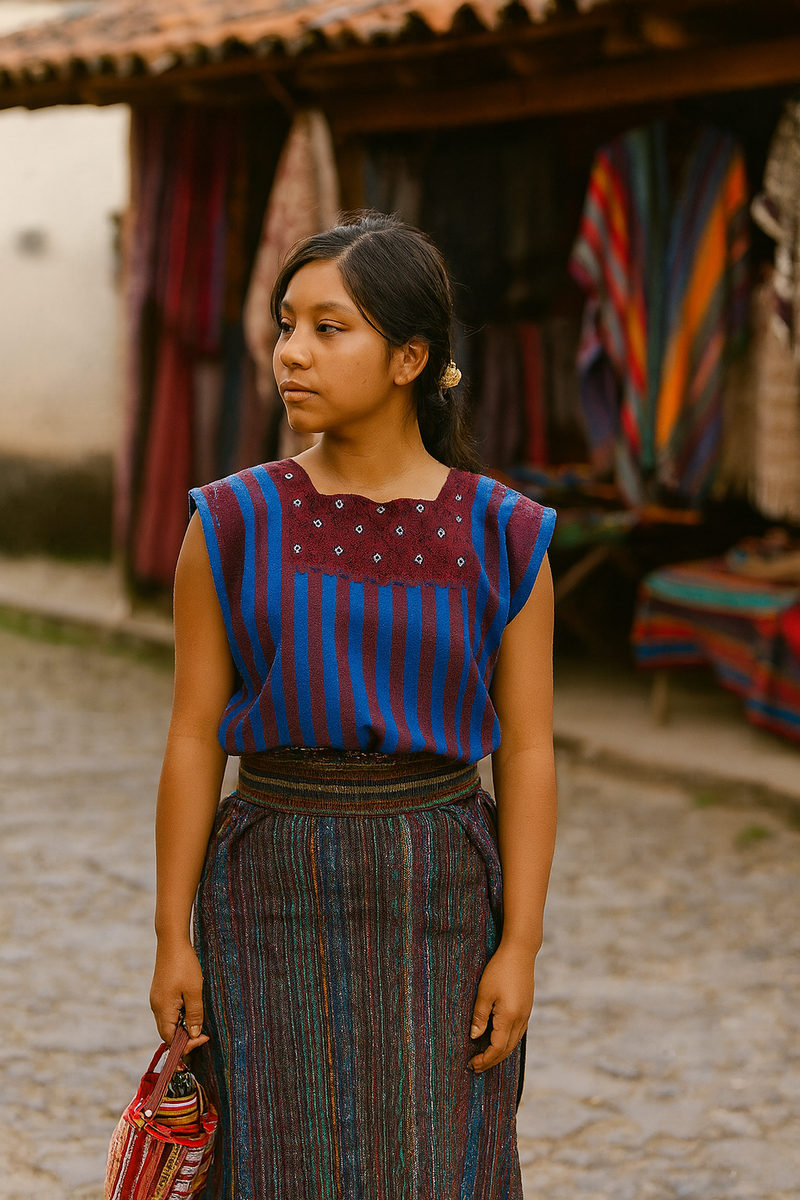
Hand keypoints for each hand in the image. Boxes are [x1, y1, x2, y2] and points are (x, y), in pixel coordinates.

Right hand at [150, 938, 209, 1053]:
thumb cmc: (184, 965)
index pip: (170, 1039)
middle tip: (203, 1032)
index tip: (204, 1037)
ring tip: (198, 1019)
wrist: (172, 941)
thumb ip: (194, 1015)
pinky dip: (179, 1015)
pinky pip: (168, 1012)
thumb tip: (194, 1035)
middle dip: (185, 1037)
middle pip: (168, 1033)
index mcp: (163, 1009)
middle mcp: (156, 1007)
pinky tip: (190, 1007)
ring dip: (183, 1026)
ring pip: (168, 1022)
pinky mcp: (160, 993)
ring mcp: (157, 999)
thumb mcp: (194, 991)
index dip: (186, 1044)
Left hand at [468, 941, 534, 1072]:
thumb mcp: (484, 992)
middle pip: (506, 1050)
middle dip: (491, 1061)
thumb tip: (474, 1037)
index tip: (472, 1064)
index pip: (496, 1049)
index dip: (484, 1059)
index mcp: (509, 1018)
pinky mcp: (526, 1008)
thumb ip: (479, 1017)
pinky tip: (497, 1040)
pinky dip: (506, 1042)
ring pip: (513, 1042)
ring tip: (484, 1056)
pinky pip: (517, 1032)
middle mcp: (520, 1020)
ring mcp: (526, 1014)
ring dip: (499, 1053)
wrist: (520, 952)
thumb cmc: (499, 969)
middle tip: (476, 1066)